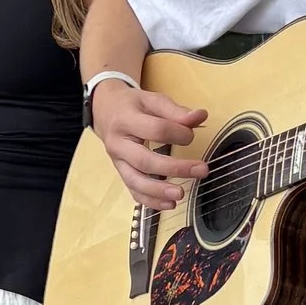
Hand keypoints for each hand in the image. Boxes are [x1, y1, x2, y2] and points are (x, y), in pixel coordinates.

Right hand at [91, 74, 207, 213]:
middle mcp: (118, 144)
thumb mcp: (151, 100)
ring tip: (180, 194)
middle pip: (145, 161)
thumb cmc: (132, 106)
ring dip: (159, 191)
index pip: (156, 129)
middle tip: (201, 170)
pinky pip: (133, 191)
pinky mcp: (121, 174)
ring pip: (136, 181)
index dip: (178, 133)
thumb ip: (175, 110)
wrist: (104, 111)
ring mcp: (118, 162)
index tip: (192, 135)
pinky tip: (170, 204)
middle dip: (174, 168)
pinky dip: (151, 201)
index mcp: (126, 120)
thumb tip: (201, 116)